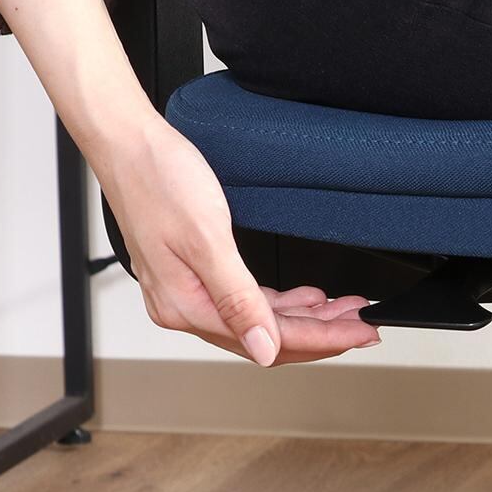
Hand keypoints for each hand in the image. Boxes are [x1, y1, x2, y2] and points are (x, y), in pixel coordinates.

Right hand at [92, 115, 380, 364]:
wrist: (127, 142)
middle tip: (364, 324)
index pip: (269, 341)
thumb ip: (239, 299)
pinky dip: (281, 302)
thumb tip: (265, 348)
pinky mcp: (193, 274)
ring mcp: (188, 292)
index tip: (360, 333)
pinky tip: (306, 298)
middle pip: (267, 338)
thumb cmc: (158, 180)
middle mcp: (185, 307)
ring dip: (305, 318)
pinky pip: (246, 301)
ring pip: (261, 320)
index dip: (322, 339)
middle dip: (321, 332)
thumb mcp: (207, 240)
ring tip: (344, 310)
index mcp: (187, 307)